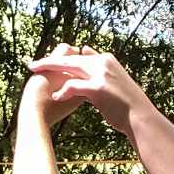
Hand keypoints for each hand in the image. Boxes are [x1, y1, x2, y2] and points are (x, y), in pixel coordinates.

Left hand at [24, 46, 150, 137]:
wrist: (140, 118)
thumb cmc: (127, 105)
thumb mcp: (114, 83)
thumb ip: (100, 72)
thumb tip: (86, 59)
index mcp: (107, 60)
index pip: (79, 55)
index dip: (62, 60)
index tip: (48, 63)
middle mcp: (103, 62)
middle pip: (71, 58)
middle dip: (50, 61)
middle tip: (33, 65)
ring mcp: (101, 74)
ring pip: (69, 66)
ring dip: (50, 70)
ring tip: (36, 75)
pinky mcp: (98, 88)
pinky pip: (74, 85)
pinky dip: (63, 91)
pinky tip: (55, 96)